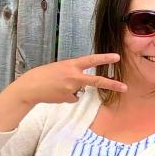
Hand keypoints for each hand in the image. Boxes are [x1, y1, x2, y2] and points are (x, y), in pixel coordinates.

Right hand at [9, 54, 126, 106]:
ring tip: (57, 86)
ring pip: (80, 90)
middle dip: (111, 84)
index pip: (91, 60)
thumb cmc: (43, 75)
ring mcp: (71, 89)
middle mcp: (73, 76)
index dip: (105, 59)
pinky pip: (73, 98)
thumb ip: (72, 72)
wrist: (30, 87)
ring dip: (72, 89)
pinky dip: (66, 97)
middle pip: (96, 81)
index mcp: (71, 65)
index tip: (117, 57)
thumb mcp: (59, 67)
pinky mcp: (67, 98)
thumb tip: (82, 85)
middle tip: (125, 87)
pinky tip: (56, 94)